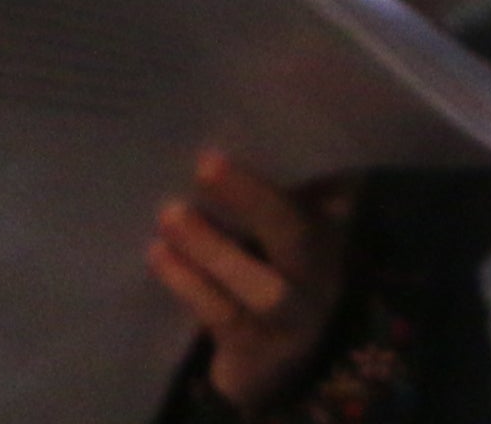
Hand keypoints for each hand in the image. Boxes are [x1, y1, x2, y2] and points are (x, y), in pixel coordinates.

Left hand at [150, 146, 353, 412]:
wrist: (268, 367)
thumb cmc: (268, 280)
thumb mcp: (282, 239)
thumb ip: (271, 197)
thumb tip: (228, 128)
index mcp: (331, 233)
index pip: (332, 186)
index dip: (309, 159)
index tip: (262, 123)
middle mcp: (321, 271)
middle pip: (295, 231)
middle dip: (252, 197)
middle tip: (206, 162)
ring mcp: (292, 315)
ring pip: (258, 282)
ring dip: (211, 248)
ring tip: (170, 214)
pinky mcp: (256, 347)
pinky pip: (222, 314)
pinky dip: (188, 284)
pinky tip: (158, 255)